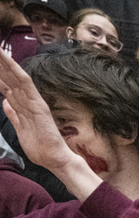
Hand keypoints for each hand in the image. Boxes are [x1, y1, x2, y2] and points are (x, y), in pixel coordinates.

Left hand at [0, 49, 84, 176]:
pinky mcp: (37, 103)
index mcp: (22, 106)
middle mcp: (27, 100)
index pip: (6, 85)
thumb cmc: (41, 148)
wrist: (55, 159)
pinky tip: (6, 58)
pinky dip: (15, 69)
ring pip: (14, 75)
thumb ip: (13, 115)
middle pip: (9, 77)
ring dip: (3, 61)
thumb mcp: (20, 129)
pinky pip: (25, 82)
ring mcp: (32, 100)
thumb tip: (6, 102)